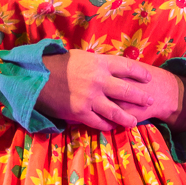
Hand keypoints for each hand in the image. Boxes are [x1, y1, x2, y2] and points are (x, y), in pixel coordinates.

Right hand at [37, 51, 178, 131]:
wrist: (35, 76)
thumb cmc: (56, 64)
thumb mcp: (80, 57)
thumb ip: (96, 64)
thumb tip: (108, 68)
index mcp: (99, 63)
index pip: (127, 67)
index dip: (140, 73)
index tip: (148, 78)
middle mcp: (99, 80)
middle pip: (127, 90)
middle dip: (141, 97)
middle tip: (150, 101)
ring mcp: (90, 97)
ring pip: (116, 111)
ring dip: (127, 117)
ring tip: (135, 122)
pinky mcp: (80, 112)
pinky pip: (99, 122)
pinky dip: (107, 125)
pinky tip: (112, 127)